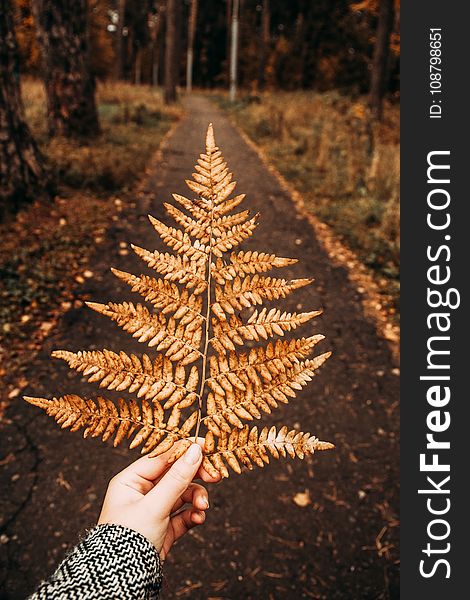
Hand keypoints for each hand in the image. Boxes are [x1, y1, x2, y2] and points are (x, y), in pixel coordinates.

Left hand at [98, 441, 220, 558]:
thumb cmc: (127, 540)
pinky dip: (193, 514)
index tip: (206, 446)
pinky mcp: (164, 528)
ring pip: (183, 495)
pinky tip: (198, 518)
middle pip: (175, 475)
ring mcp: (154, 510)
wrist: (120, 581)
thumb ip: (177, 478)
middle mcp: (141, 493)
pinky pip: (184, 514)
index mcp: (131, 481)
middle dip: (195, 477)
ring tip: (203, 507)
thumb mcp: (154, 506)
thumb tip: (195, 450)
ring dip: (196, 498)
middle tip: (216, 475)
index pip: (162, 458)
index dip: (184, 452)